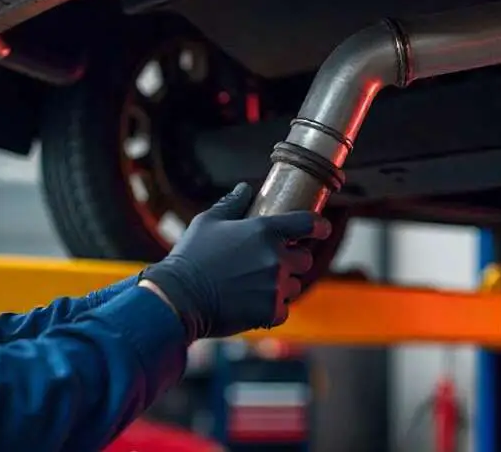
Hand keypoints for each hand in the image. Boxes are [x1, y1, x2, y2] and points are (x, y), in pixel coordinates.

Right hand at [139, 182, 329, 339]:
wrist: (179, 297)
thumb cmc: (190, 257)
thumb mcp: (207, 222)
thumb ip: (231, 204)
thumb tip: (245, 189)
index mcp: (264, 231)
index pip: (307, 224)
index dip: (318, 226)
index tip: (321, 228)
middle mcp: (276, 258)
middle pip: (304, 260)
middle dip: (292, 261)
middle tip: (271, 264)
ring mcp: (275, 287)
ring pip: (294, 286)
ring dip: (282, 286)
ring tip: (255, 286)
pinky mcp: (270, 312)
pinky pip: (284, 310)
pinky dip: (272, 309)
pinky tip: (251, 304)